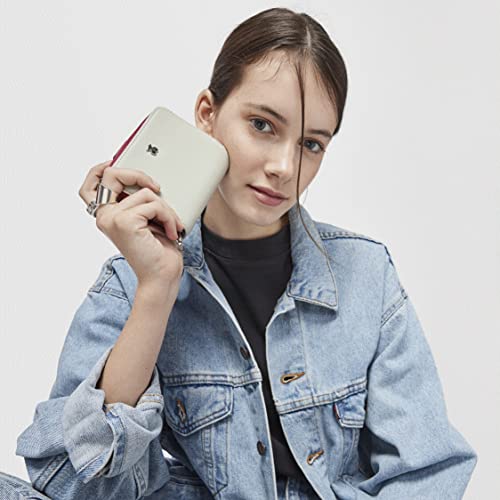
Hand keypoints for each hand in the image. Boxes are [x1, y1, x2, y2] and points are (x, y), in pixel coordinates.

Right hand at [79, 160, 184, 286]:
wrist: (162, 276)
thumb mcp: (148, 220)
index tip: (113, 161)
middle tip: (158, 188)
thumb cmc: (158, 251)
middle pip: (112, 175)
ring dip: (166, 208)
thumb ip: (140, 201)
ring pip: (145, 192)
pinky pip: (154, 204)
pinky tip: (172, 232)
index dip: (99, 170)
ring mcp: (112, 219)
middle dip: (138, 175)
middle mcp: (104, 217)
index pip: (91, 186)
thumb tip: (147, 181)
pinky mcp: (125, 222)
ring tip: (172, 225)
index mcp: (107, 215)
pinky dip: (169, 217)